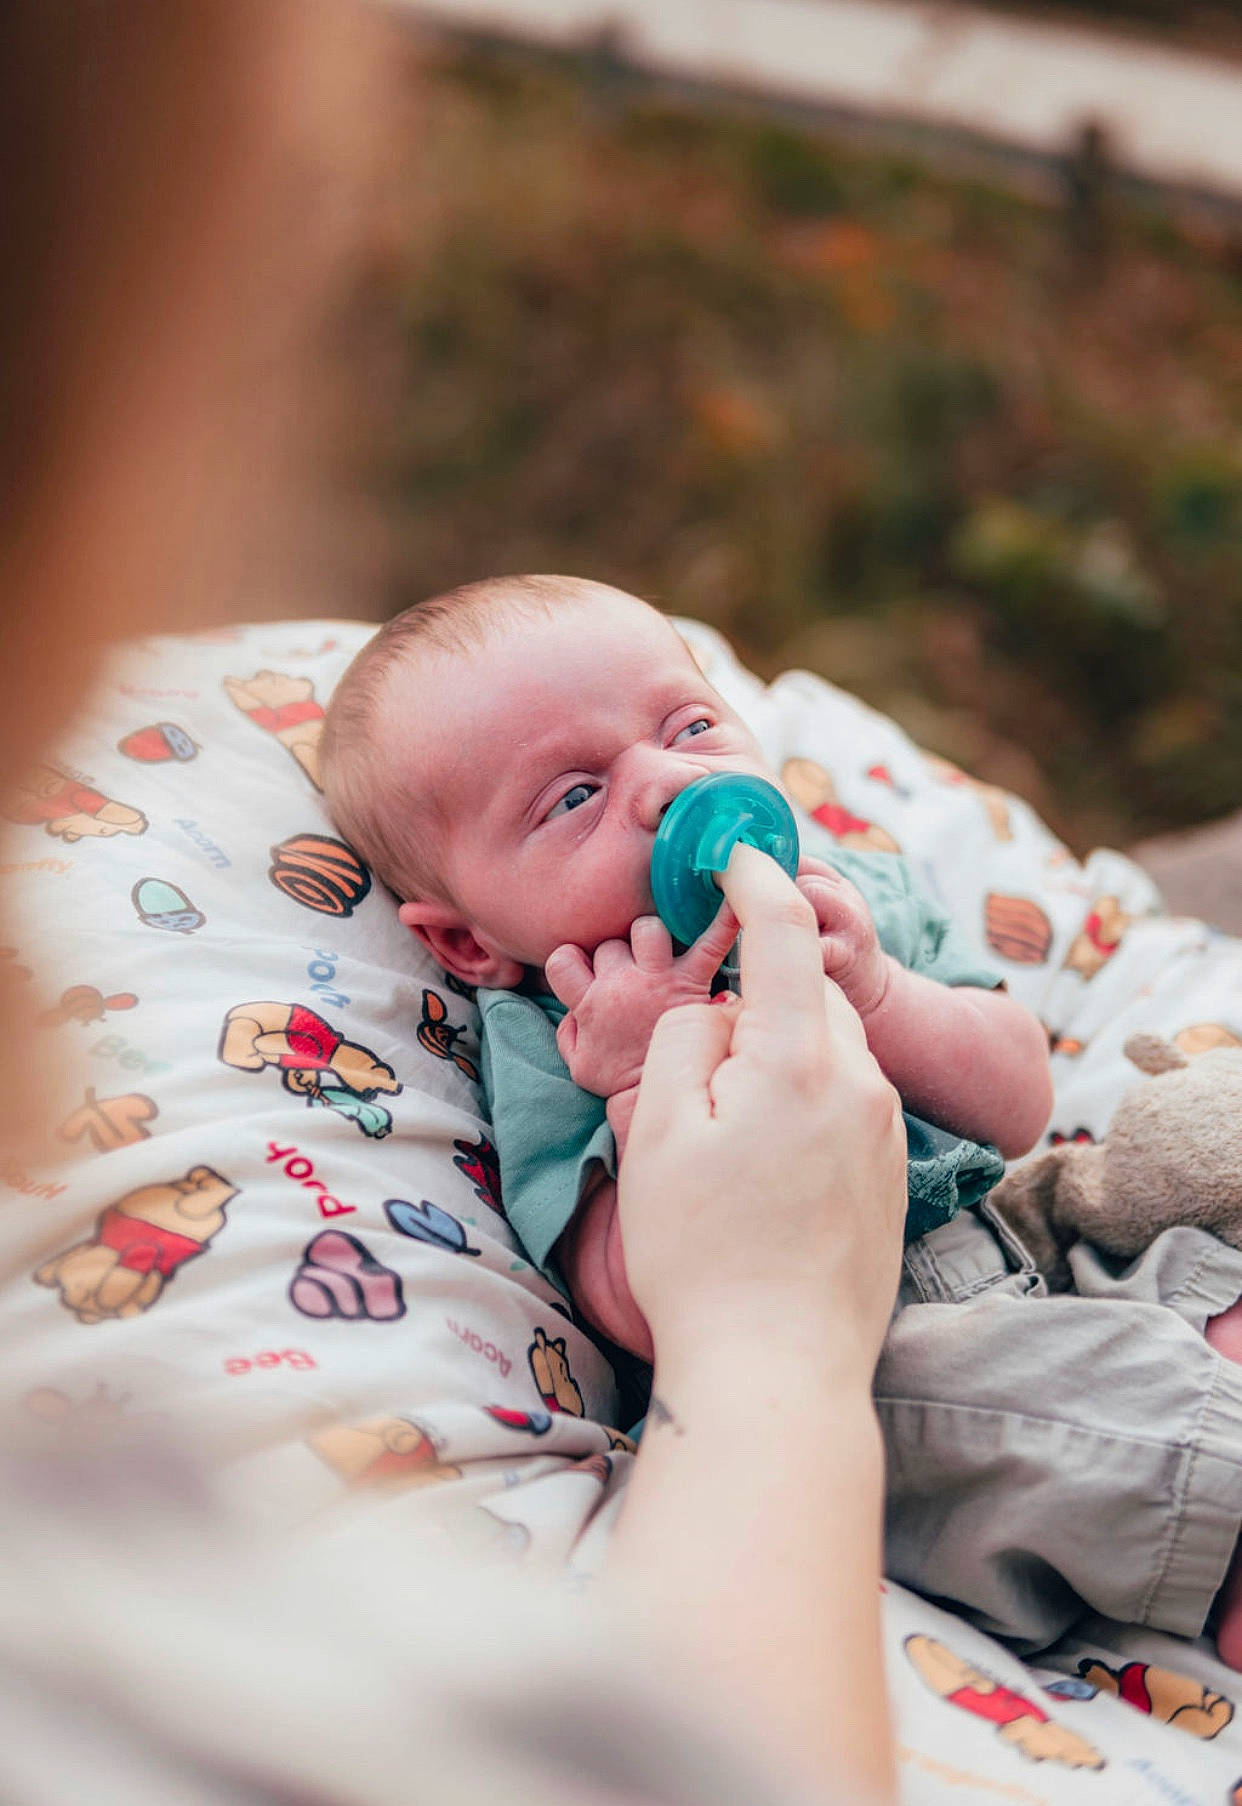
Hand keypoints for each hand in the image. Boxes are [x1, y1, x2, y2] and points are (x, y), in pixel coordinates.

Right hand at [545, 904, 738, 1099]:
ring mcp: (655, 980)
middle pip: (611, 942)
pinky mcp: (689, 982)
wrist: (656, 1098)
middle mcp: (618, 985)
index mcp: (588, 1003)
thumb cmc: (620, 1081)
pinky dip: (723, 921)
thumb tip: (573, 1010)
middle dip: (621, 949)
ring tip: (662, 948)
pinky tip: (732, 900)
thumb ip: (569, 1030)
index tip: (585, 968)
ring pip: (646, 929)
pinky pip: (709, 943)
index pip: (563, 960)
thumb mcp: (578, 1062)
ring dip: (653, 933)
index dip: (573, 959)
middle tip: (634, 968)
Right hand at [619, 843, 905, 1379]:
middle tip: (692, 1078)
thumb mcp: (657, 1132)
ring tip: (722, 1147)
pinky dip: (802, 1112)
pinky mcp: (893, 1180)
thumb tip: (720, 1015)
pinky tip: (762, 1182)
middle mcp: (863, 1083)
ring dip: (776, 1066)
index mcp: (803, 1057)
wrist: (778, 1374)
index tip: (732, 854)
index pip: (784, 932)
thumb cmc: (703, 1253)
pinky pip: (844, 1108)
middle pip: (806, 999)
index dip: (756, 879)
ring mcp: (887, 1134)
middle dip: (753, 1007)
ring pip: (826, 1057)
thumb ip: (685, 1041)